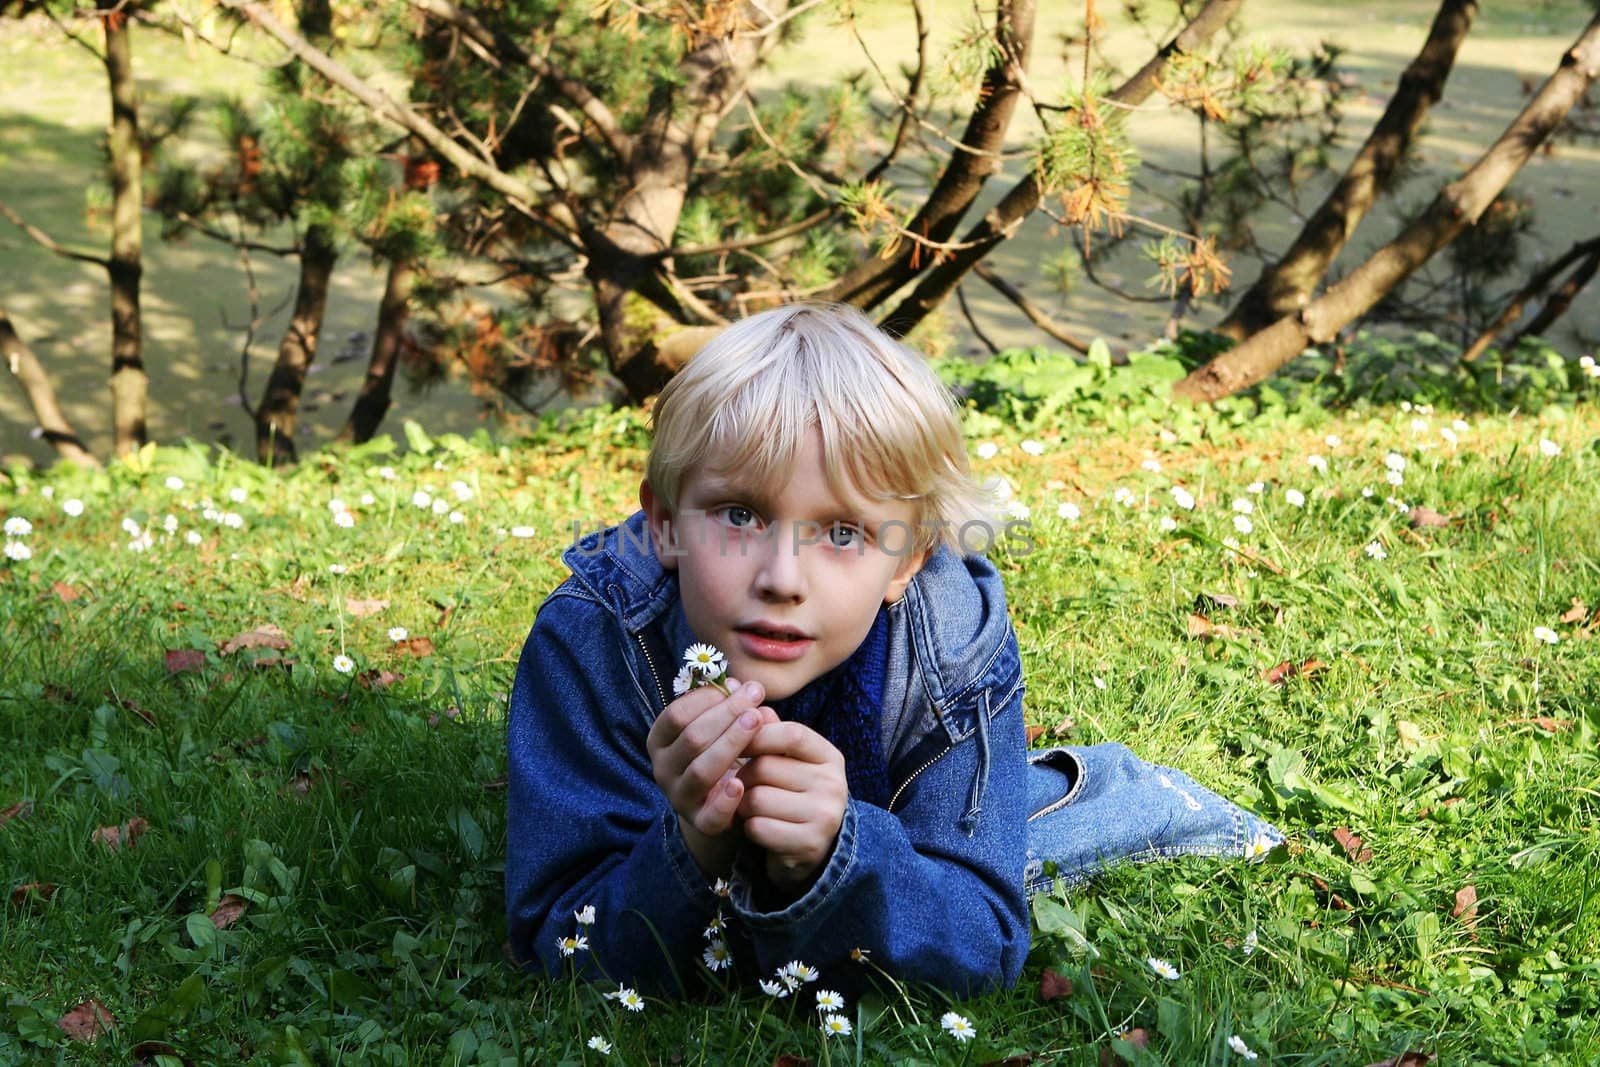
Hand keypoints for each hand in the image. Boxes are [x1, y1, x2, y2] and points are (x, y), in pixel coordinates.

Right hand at [646, 677, 777, 875]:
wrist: (720, 801)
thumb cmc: (720, 751)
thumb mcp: (720, 726)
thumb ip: (731, 707)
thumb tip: (746, 688)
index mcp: (660, 741)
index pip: (676, 715)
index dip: (706, 697)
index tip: (736, 684)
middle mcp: (663, 769)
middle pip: (692, 738)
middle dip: (726, 714)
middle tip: (755, 696)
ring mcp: (680, 797)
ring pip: (701, 771)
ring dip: (731, 743)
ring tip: (757, 722)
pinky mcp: (701, 822)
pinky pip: (711, 814)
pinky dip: (725, 800)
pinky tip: (741, 782)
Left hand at [736, 722, 847, 890]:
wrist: (816, 849)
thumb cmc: (795, 796)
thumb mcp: (791, 762)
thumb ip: (774, 734)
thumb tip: (756, 706)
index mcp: (830, 757)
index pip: (791, 733)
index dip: (758, 735)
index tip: (738, 742)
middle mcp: (833, 784)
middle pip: (764, 767)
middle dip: (743, 776)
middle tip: (742, 785)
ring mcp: (824, 816)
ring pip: (756, 799)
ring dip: (743, 805)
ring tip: (751, 808)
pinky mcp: (809, 844)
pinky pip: (758, 827)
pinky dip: (750, 828)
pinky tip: (760, 828)